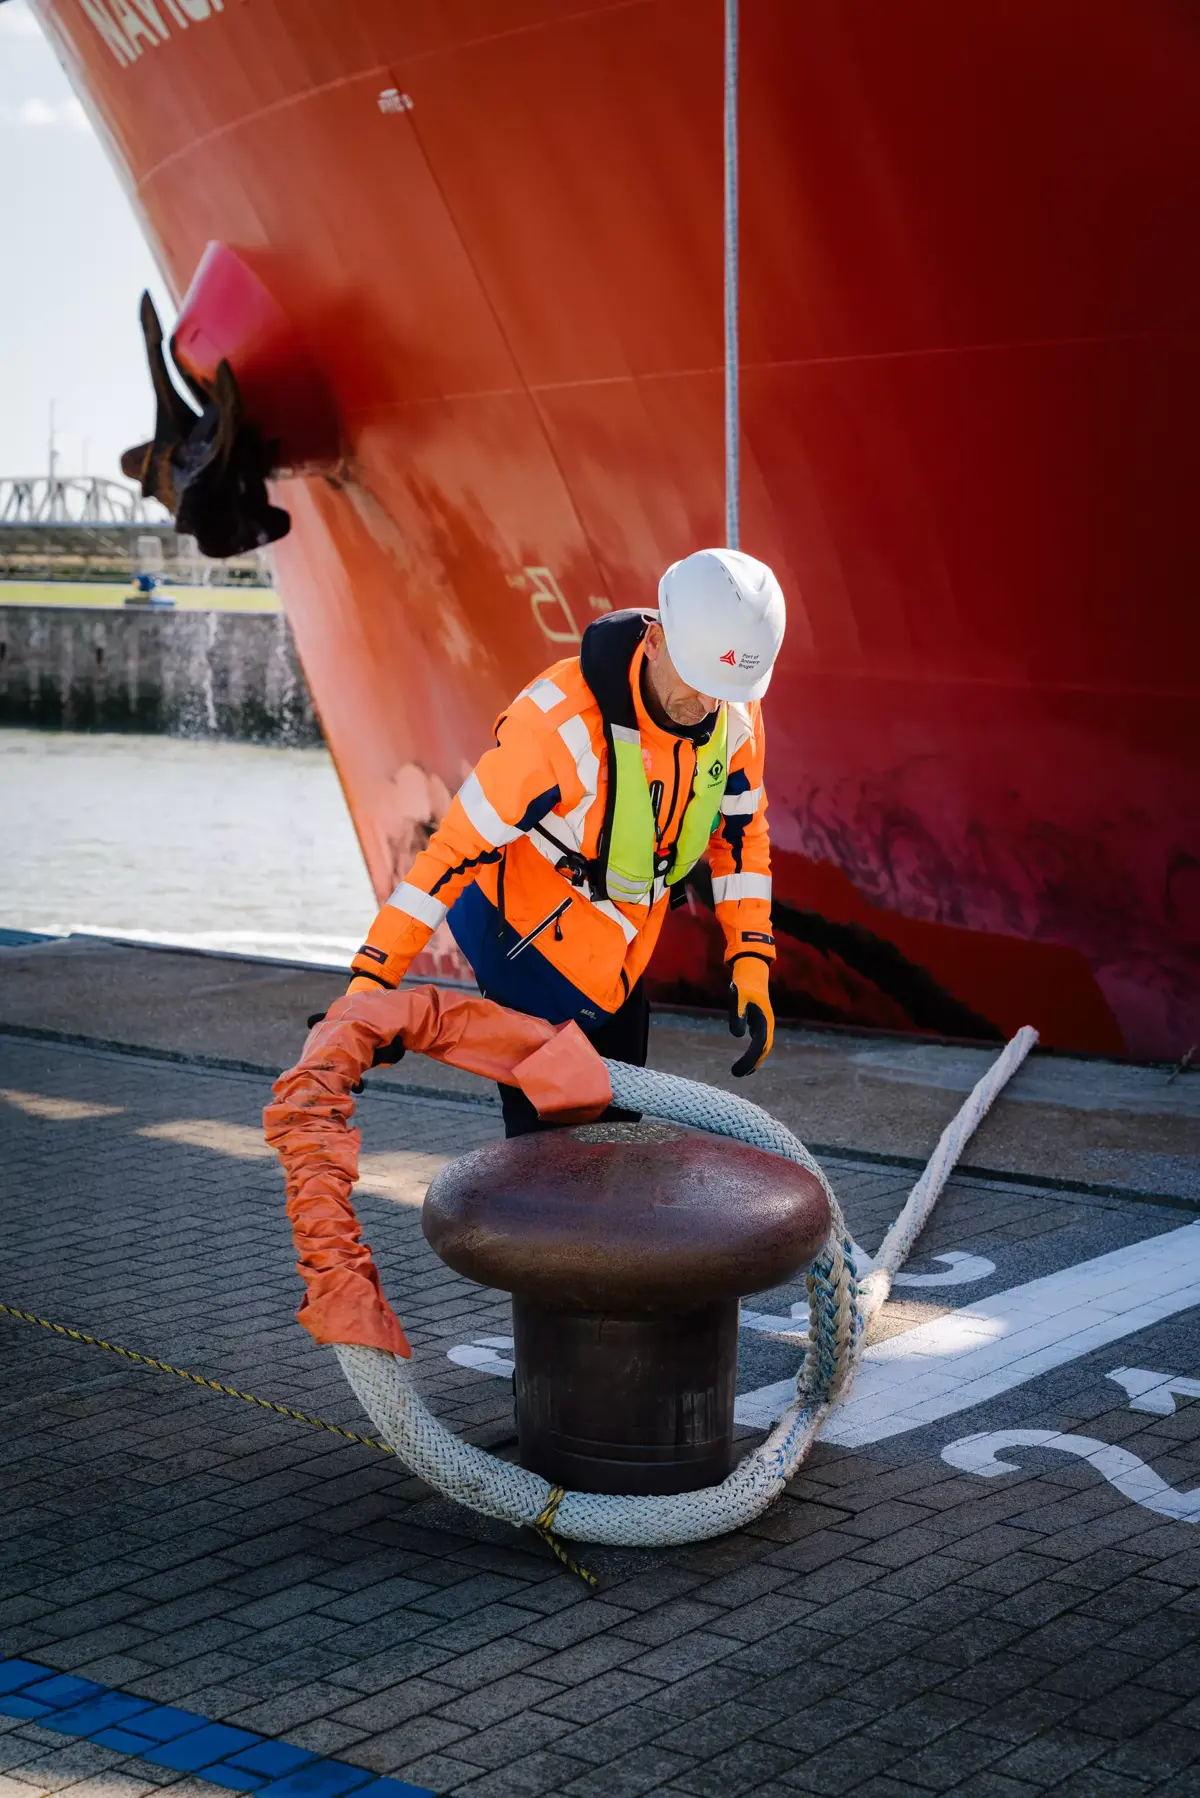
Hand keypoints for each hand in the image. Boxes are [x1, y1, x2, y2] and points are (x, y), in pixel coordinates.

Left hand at [728, 955, 773, 1076]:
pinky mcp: (761, 1023)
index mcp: (764, 1020)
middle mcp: (768, 1024)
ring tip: (742, 1073)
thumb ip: (737, 1015)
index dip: (749, 1059)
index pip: (759, 1045)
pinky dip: (755, 1053)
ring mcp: (766, 1024)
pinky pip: (760, 1042)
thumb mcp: (737, 997)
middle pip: (763, 1049)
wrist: (752, 974)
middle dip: (752, 1063)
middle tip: (737, 1074)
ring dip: (755, 1061)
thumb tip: (738, 1036)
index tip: (738, 1070)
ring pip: (764, 1047)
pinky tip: (748, 1062)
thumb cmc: (742, 986)